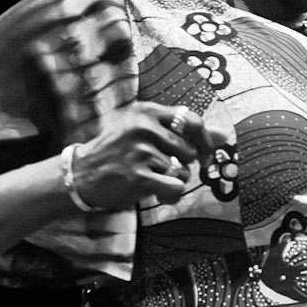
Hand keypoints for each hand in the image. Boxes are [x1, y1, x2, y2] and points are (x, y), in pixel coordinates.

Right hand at [64, 101, 217, 210]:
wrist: (81, 174)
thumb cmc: (117, 152)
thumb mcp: (145, 132)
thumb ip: (182, 132)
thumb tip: (225, 136)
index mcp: (147, 112)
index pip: (193, 120)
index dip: (204, 140)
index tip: (203, 154)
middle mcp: (144, 127)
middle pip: (189, 150)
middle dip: (182, 165)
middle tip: (161, 169)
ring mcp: (141, 151)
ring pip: (182, 171)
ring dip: (172, 180)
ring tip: (152, 179)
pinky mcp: (138, 175)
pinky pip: (175, 188)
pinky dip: (170, 195)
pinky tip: (156, 194)